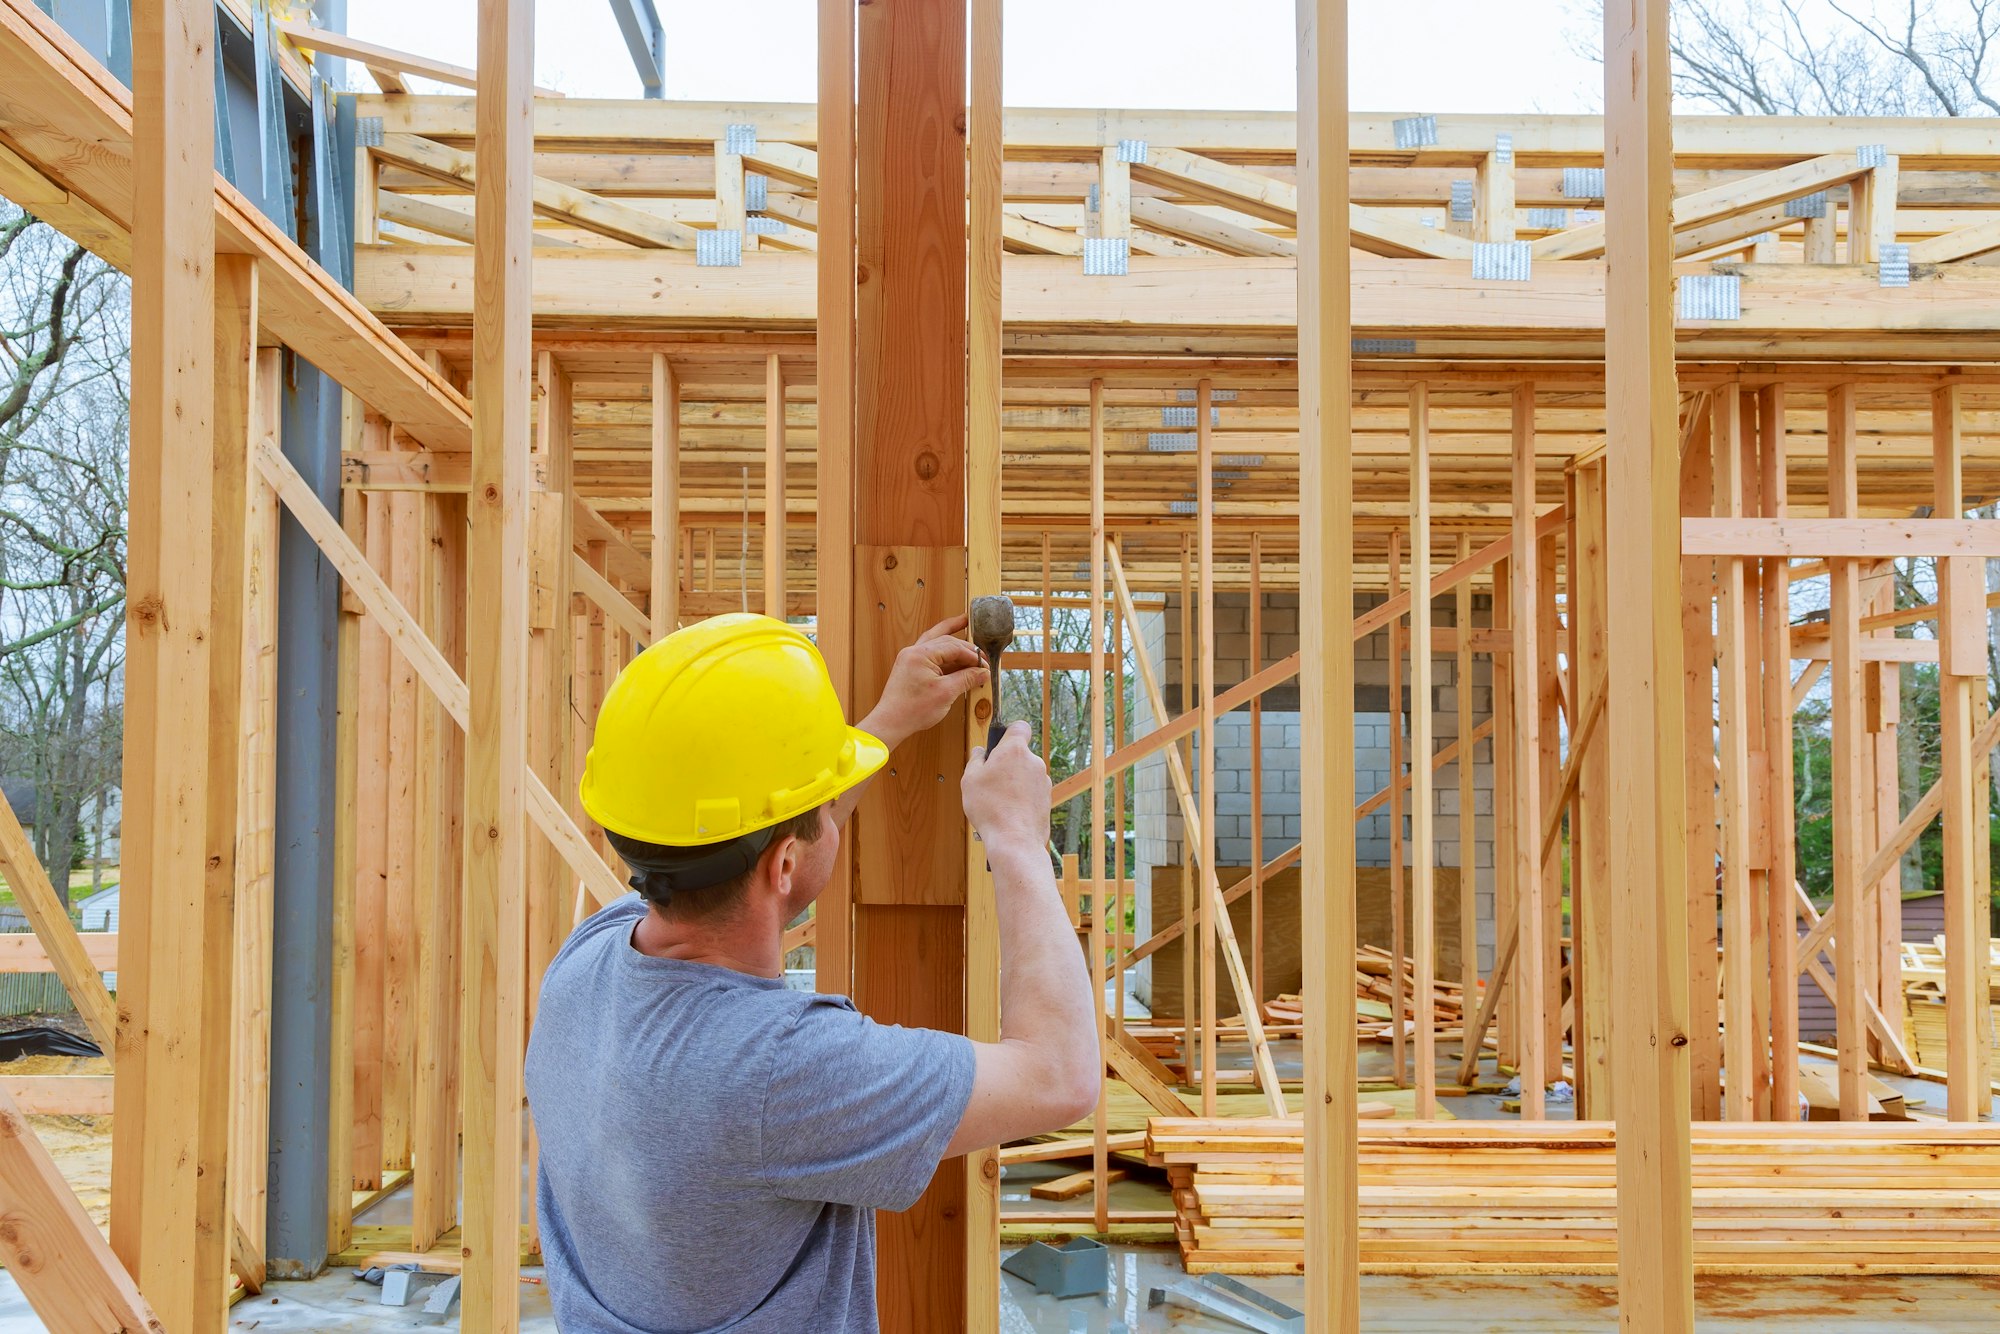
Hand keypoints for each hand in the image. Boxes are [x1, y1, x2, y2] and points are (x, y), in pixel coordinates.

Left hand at [858, 615, 988, 749]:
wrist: (891, 723)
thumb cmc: (913, 710)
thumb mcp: (946, 693)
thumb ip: (966, 679)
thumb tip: (983, 673)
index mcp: (921, 654)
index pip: (954, 647)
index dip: (972, 655)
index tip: (984, 665)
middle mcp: (914, 652)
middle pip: (945, 640)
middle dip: (964, 646)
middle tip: (981, 653)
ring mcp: (910, 659)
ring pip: (935, 642)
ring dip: (951, 638)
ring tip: (963, 625)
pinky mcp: (910, 668)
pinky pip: (930, 654)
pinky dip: (944, 654)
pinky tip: (954, 655)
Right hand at [961, 721, 1050, 850]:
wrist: (1014, 840)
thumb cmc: (990, 808)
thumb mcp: (970, 779)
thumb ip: (975, 760)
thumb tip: (981, 752)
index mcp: (1015, 751)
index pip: (1019, 727)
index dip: (1008, 733)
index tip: (998, 745)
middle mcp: (1034, 762)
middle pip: (1019, 755)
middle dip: (1006, 764)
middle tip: (989, 781)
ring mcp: (1043, 781)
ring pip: (1025, 775)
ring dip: (1013, 783)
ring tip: (997, 801)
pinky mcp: (1047, 799)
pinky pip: (1031, 792)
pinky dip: (1021, 798)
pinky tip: (1008, 812)